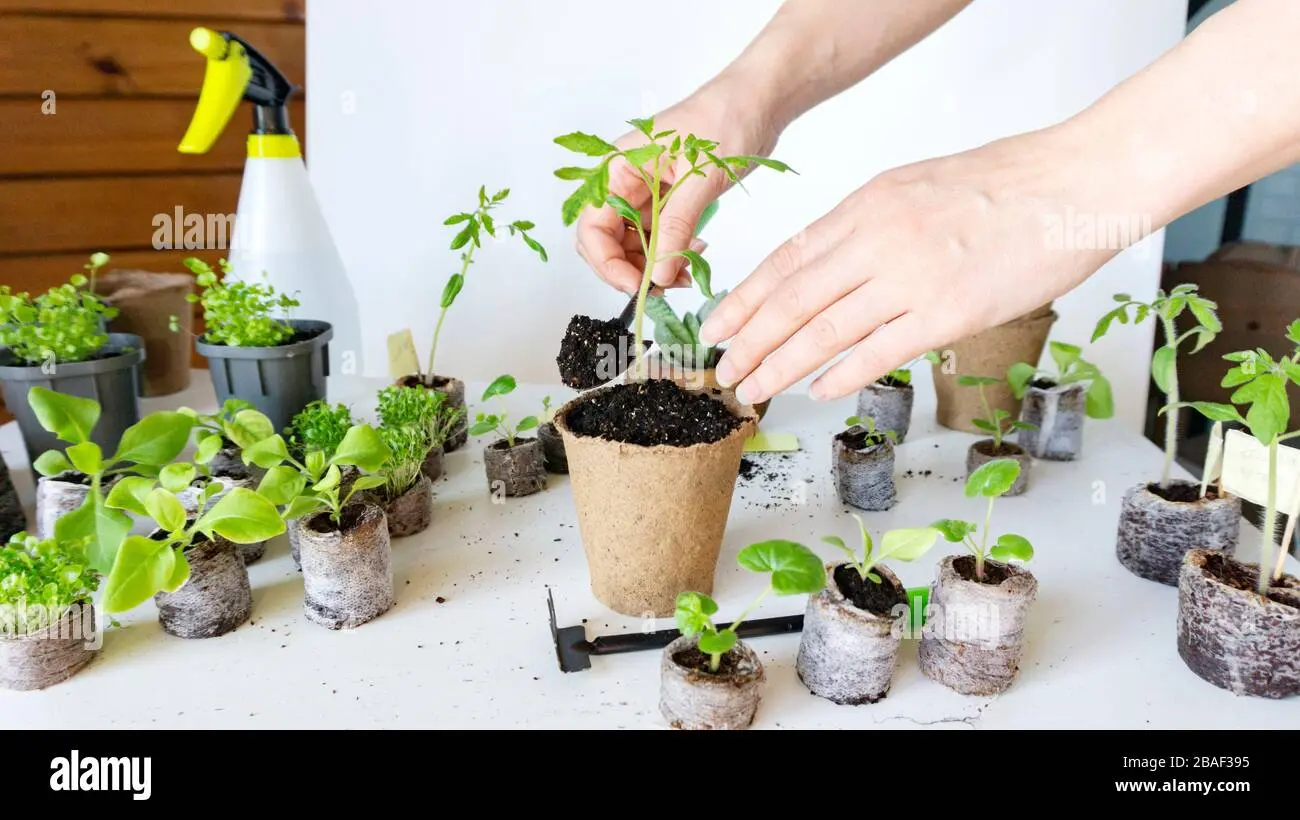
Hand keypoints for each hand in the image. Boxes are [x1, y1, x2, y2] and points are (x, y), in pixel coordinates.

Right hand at [575, 78, 781, 293]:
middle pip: (607, 241)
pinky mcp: (666, 202)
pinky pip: (657, 239)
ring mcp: (644, 194)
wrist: (757, 101)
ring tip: (687, 274)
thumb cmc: (726, 119)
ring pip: (633, 246)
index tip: (638, 286)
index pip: (592, 226)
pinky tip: (694, 256)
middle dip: (630, 270)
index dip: (608, 263)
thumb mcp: (700, 177)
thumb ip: (676, 227)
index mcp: (618, 167)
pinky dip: (671, 255)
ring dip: (654, 267)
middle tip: (663, 289)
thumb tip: (659, 275)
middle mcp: (625, 182)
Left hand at [698, 125, 1122, 402]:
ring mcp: (910, 278)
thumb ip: (870, 223)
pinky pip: (878, 352)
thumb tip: (829, 261)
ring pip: (823, 332)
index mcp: (867, 205)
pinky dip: (840, 375)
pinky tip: (816, 392)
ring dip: (780, 366)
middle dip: (748, 340)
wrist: (1076, 184)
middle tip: (722, 369)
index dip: (744, 298)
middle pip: (792, 300)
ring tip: (751, 389)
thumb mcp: (917, 184)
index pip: (786, 259)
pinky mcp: (947, 314)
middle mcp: (877, 240)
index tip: (717, 324)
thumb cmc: (1007, 183)